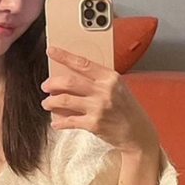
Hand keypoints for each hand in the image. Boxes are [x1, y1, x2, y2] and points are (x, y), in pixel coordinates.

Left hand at [41, 46, 159, 153]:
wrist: (139, 133)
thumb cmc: (127, 109)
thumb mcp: (119, 88)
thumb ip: (99, 80)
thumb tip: (73, 74)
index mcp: (111, 78)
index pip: (83, 63)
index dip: (64, 56)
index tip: (52, 51)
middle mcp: (104, 91)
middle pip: (70, 81)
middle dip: (52, 82)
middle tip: (45, 85)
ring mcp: (99, 108)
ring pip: (65, 100)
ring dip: (51, 101)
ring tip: (47, 103)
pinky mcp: (94, 124)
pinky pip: (69, 121)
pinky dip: (59, 122)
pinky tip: (55, 122)